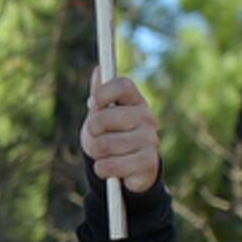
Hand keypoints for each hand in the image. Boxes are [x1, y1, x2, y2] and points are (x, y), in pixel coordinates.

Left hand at [80, 73, 160, 194]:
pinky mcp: (149, 163)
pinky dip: (102, 169)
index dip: (102, 93)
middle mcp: (147, 118)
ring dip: (97, 154)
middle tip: (98, 137)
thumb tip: (99, 70)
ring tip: (107, 154)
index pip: (122, 85)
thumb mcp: (101, 116)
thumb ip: (99, 94)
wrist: (128, 171)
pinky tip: (113, 169)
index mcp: (136, 102)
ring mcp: (150, 140)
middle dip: (92, 132)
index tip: (93, 104)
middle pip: (103, 118)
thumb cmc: (110, 138)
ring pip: (103, 145)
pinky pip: (108, 166)